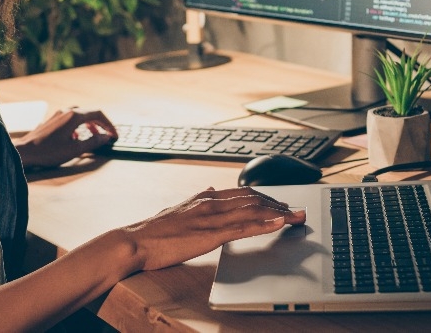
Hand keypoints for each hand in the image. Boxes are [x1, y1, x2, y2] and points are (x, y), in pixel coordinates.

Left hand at [13, 107, 117, 168]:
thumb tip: (106, 136)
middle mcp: (66, 111)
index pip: (98, 114)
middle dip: (100, 124)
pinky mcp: (52, 121)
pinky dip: (78, 126)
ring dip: (89, 125)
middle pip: (89, 113)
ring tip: (93, 136)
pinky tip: (76, 138)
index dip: (109, 124)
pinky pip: (70, 119)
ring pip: (79, 115)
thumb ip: (93, 142)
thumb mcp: (75, 149)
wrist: (25, 152)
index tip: (114, 135)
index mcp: (74, 115)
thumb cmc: (48, 152)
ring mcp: (58, 115)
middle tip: (107, 135)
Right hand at [117, 187, 306, 271]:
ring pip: (252, 210)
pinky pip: (242, 227)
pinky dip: (264, 224)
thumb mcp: (177, 209)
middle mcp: (209, 202)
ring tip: (295, 216)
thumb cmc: (152, 231)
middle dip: (277, 203)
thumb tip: (208, 189)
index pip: (241, 192)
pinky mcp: (209, 235)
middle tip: (295, 210)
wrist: (134, 242)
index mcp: (202, 197)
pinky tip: (278, 223)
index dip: (264, 197)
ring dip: (278, 213)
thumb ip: (196, 200)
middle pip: (252, 198)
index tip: (279, 202)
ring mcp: (210, 218)